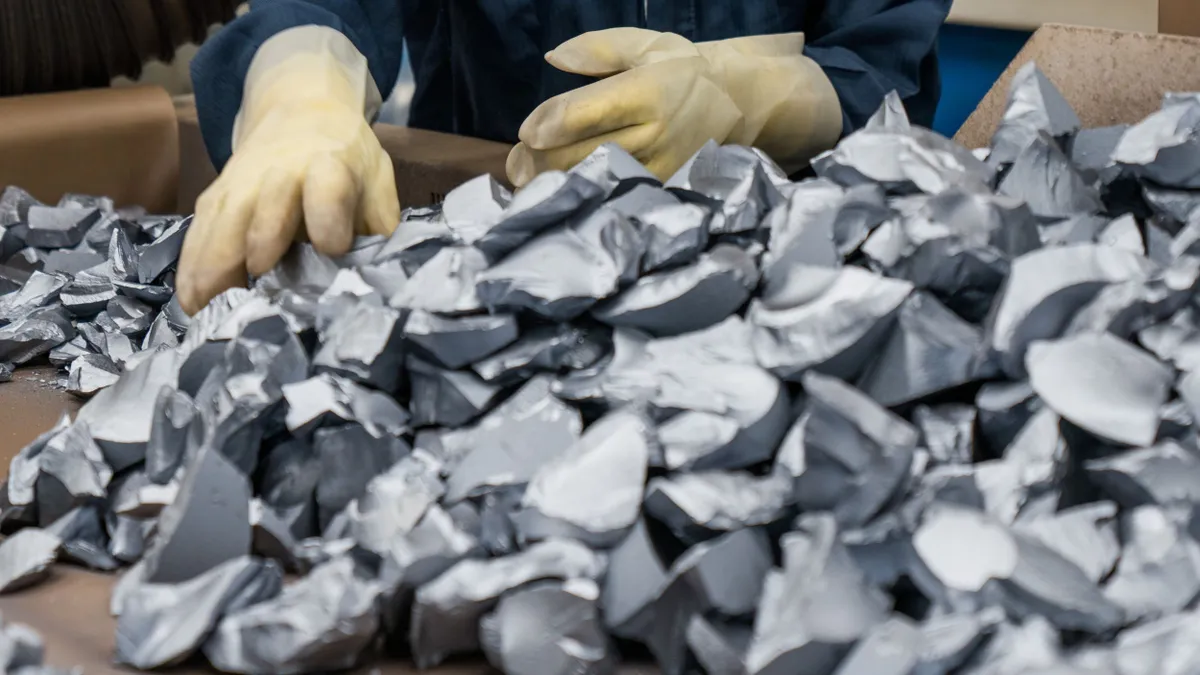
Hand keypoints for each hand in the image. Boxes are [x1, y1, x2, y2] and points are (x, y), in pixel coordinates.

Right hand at [177, 50, 399, 314]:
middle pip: (264, 205)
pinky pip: (199, 230)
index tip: (332, 246)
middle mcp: (281, 171)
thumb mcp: (377, 184)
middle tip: (250, 290)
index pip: (329, 187)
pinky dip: (191, 266)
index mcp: (332, 166)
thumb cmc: (346, 159)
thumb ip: (378, 228)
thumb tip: (379, 278)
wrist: (302, 110)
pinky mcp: (216, 195)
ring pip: (223, 222)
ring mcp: (242, 182)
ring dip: (210, 266)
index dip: (329, 215)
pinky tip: (189, 302)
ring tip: (205, 310)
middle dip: (257, 242)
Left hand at [506, 28, 743, 185]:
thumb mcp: (645, 46)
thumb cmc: (681, 71)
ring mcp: (657, 169)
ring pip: (591, 183)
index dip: (547, 124)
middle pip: (578, 155)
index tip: (525, 134)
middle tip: (518, 161)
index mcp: (645, 91)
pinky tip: (565, 194)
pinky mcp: (661, 193)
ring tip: (531, 179)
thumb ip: (596, 50)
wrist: (737, 104)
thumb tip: (554, 57)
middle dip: (539, 160)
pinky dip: (583, 197)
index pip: (583, 113)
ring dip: (554, 183)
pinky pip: (612, 198)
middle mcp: (652, 134)